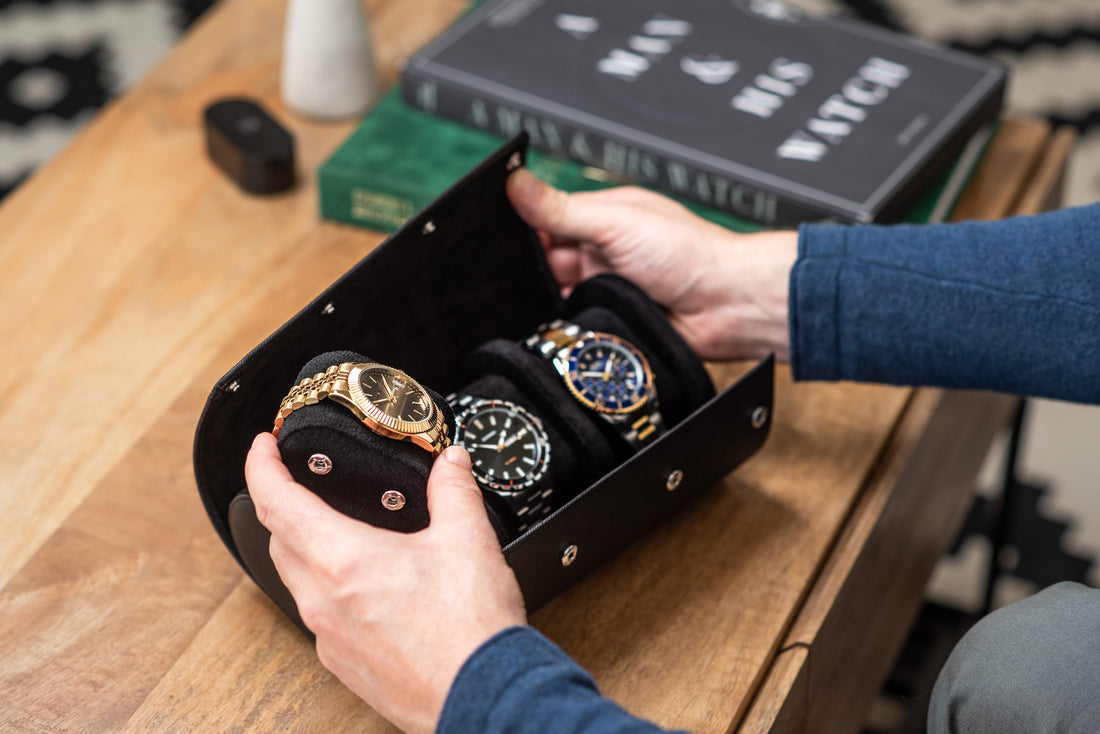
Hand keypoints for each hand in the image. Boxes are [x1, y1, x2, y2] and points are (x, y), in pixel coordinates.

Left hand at [245, 433, 527, 733]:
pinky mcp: (343, 664)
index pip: (276, 502)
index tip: (263, 447)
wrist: (483, 696)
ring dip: (301, 547)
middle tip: (295, 481)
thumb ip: (454, 490)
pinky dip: (325, 588)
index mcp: (343, 561)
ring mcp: (329, 637)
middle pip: (278, 541)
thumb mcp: (468, 540)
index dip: (261, 466)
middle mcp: (323, 602)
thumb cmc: (471, 631)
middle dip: (281, 504)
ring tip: (330, 529)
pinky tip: (361, 585)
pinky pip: (317, 616)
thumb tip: (450, 462)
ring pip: (295, 581)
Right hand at [506, 168, 797, 361]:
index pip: (546, 220)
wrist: (728, 307)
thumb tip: (516, 182)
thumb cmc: (690, 254)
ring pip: (556, 296)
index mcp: (602, 218)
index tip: (491, 237)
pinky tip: (561, 325)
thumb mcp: (617, 222)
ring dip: (550, 300)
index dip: (520, 228)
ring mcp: (605, 288)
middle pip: (545, 262)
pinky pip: (574, 326)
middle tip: (519, 276)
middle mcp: (601, 253)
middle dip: (530, 270)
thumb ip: (562, 208)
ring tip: (550, 298)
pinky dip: (566, 326)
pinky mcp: (611, 322)